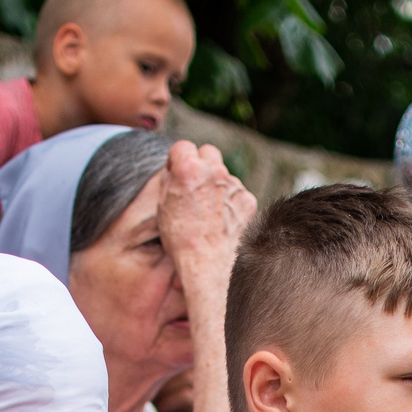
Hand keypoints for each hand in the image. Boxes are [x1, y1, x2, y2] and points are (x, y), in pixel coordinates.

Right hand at [155, 141, 254, 290]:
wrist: (207, 264)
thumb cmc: (180, 238)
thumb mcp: (163, 206)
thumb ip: (169, 179)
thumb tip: (174, 169)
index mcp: (189, 168)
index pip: (182, 146)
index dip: (176, 160)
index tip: (176, 174)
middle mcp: (214, 171)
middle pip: (208, 152)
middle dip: (200, 164)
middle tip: (194, 185)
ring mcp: (234, 185)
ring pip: (224, 173)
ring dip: (216, 184)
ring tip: (207, 210)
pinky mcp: (248, 200)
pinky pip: (237, 192)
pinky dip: (230, 201)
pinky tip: (222, 218)